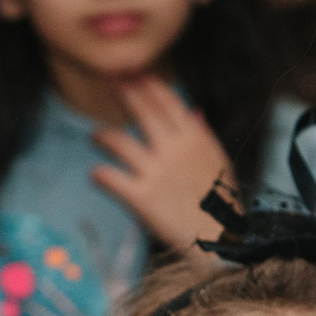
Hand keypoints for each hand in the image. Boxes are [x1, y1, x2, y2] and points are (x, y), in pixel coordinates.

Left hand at [91, 78, 234, 251]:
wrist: (220, 240)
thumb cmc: (220, 202)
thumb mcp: (219, 163)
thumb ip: (203, 135)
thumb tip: (193, 110)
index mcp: (195, 139)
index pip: (167, 100)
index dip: (147, 84)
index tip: (133, 74)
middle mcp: (174, 150)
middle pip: (142, 111)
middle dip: (124, 91)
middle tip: (109, 81)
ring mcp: (157, 173)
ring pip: (118, 141)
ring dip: (103, 135)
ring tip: (95, 136)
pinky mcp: (142, 198)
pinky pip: (111, 179)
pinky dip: (100, 175)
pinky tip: (96, 174)